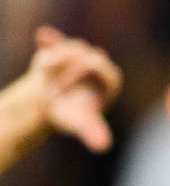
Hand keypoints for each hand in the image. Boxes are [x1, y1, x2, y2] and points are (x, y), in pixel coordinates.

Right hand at [22, 27, 121, 151]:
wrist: (50, 106)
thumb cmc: (70, 115)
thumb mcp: (81, 123)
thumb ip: (93, 132)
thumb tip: (103, 147)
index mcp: (110, 78)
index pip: (101, 68)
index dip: (83, 75)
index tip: (65, 87)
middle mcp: (98, 62)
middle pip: (86, 55)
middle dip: (69, 68)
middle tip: (52, 83)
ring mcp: (78, 53)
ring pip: (69, 48)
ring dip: (55, 58)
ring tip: (44, 70)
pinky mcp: (59, 47)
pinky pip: (55, 41)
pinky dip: (50, 40)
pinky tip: (43, 37)